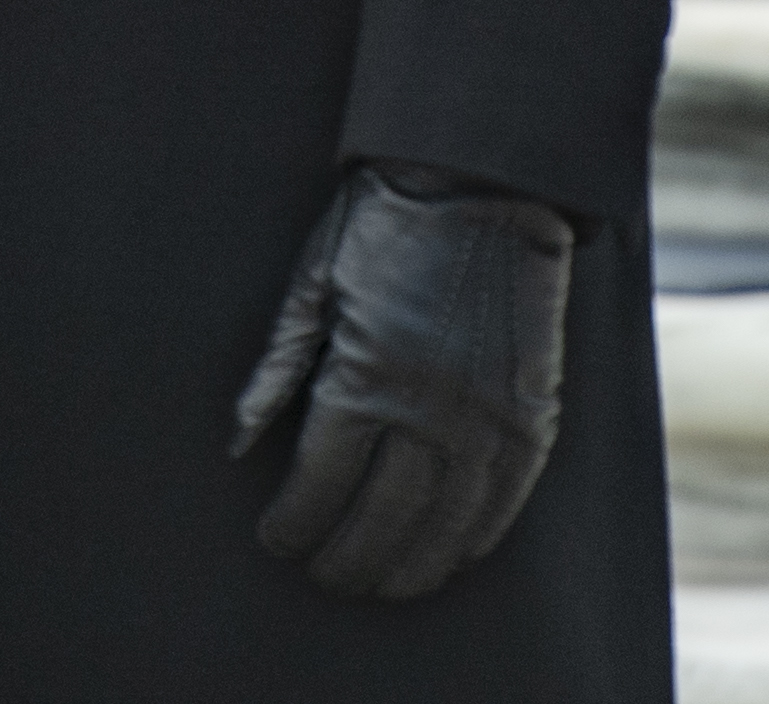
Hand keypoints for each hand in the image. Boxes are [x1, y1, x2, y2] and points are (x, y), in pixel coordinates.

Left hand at [229, 163, 576, 603]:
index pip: (319, 485)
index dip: (294, 525)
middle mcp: (426, 411)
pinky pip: (503, 503)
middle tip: (324, 575)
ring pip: (443, 526)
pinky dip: (474, 538)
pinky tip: (451, 556)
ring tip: (381, 585)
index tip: (278, 540)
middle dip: (345, 559)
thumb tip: (237, 441)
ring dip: (409, 566)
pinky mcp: (531, 416)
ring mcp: (485, 419)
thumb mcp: (313, 283)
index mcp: (362, 377)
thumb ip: (277, 368)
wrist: (484, 183)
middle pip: (379, 519)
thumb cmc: (386, 224)